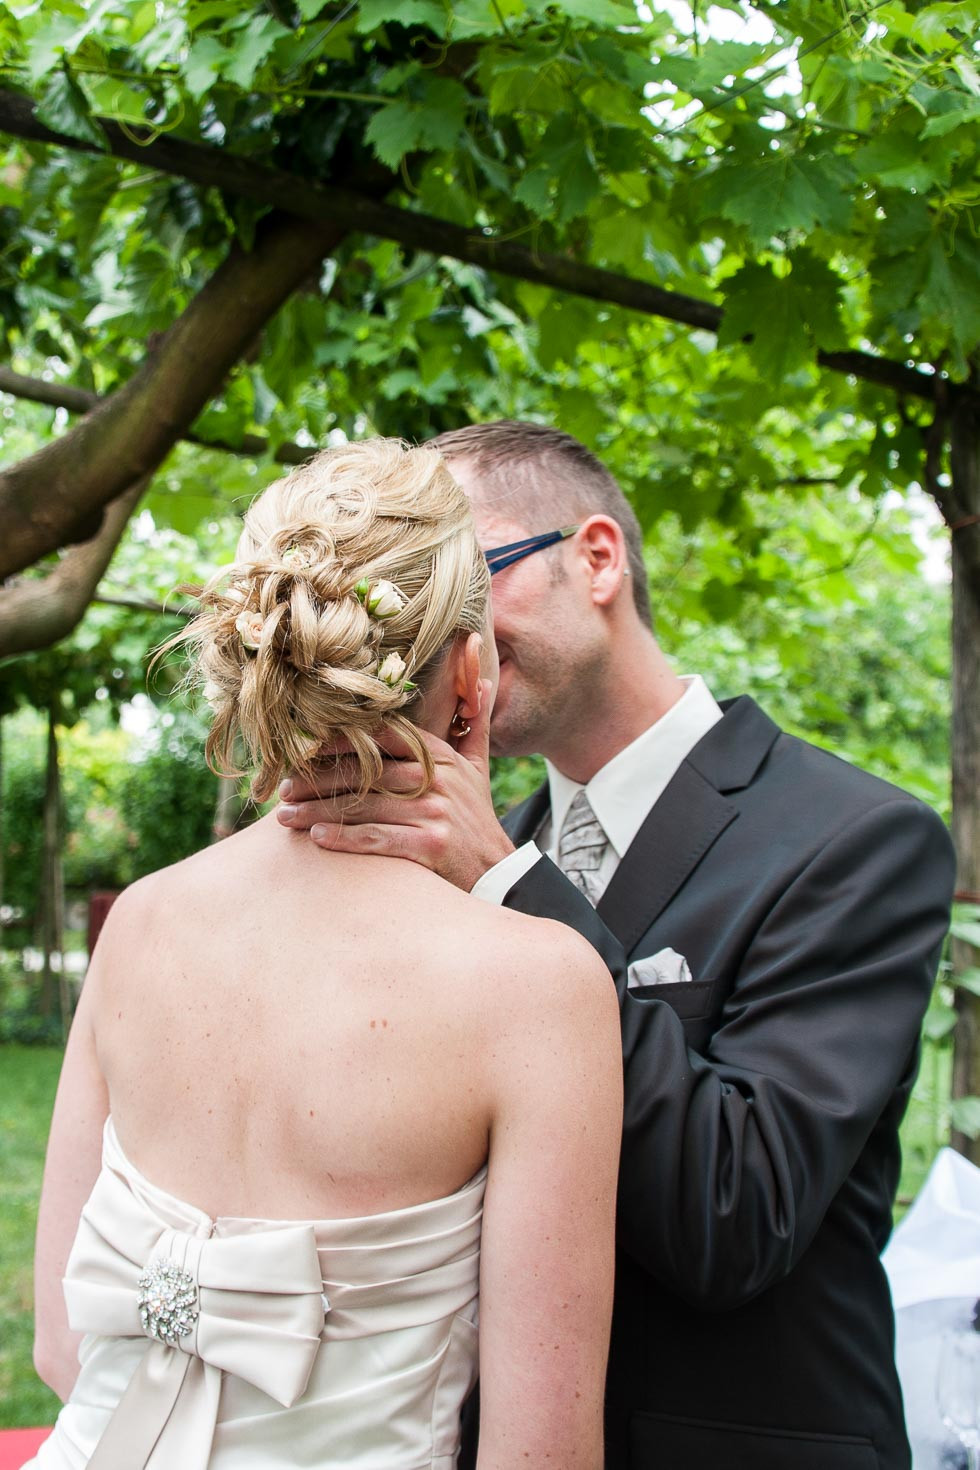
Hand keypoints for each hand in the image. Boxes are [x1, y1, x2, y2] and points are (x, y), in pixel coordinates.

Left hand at [276, 680, 515, 890]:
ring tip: (284, 816)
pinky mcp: (430, 845)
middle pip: (364, 773)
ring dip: (317, 811)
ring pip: (363, 807)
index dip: (340, 741)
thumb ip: (473, 723)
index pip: (381, 737)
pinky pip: (377, 838)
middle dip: (317, 781)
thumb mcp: (478, 766)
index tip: (304, 748)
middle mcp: (435, 780)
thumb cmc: (476, 816)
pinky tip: (316, 837)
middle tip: (282, 788)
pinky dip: (344, 837)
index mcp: (438, 756)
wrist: (497, 871)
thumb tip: (481, 677)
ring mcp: (433, 812)